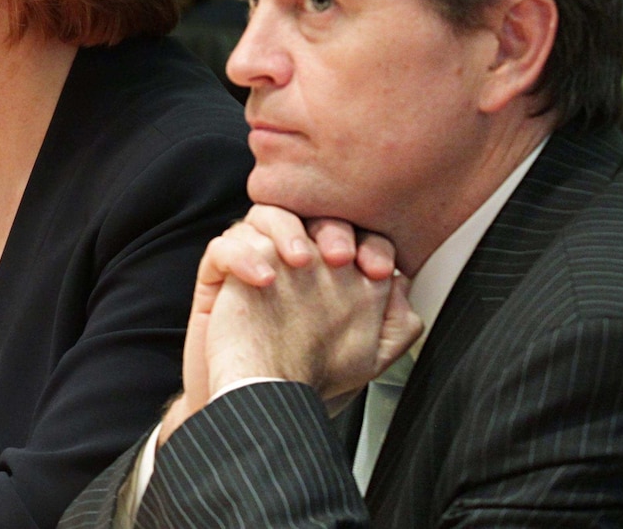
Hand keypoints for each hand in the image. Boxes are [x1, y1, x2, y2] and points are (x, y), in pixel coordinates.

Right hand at [159, 207, 421, 444]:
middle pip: (310, 212)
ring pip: (264, 215)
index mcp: (328, 270)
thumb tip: (403, 282)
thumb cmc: (309, 382)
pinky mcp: (220, 277)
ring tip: (299, 259)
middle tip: (339, 257)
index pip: (352, 230)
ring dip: (284, 229)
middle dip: (330, 228)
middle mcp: (292, 260)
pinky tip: (262, 281)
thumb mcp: (367, 356)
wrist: (257, 409)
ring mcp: (255, 263)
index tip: (378, 272)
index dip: (369, 242)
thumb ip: (394, 321)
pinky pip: (222, 247)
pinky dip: (242, 256)